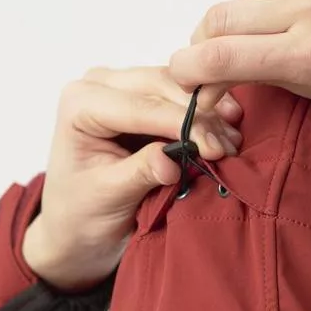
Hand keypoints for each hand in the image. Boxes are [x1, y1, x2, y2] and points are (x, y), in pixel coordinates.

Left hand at [23, 66, 242, 290]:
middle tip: (230, 147)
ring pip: (176, 86)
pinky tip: (227, 128)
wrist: (77, 225)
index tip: (215, 149)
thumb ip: (140, 172)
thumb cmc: (82, 213)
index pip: (140, 106)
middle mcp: (99, 85)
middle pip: (161, 85)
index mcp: (80, 104)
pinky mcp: (144, 99)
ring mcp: (123, 88)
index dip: (182, 125)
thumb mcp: (108, 195)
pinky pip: (180, 97)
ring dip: (208, 113)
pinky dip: (205, 113)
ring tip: (233, 143)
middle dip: (200, 116)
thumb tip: (172, 161)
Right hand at [168, 0, 310, 111]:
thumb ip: (275, 77)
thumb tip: (228, 71)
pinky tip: (283, 7)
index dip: (190, 71)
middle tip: (213, 60)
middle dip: (205, 43)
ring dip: (235, 11)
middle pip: (219, 18)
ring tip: (258, 32)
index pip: (222, 58)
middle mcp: (310, 9)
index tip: (184, 79)